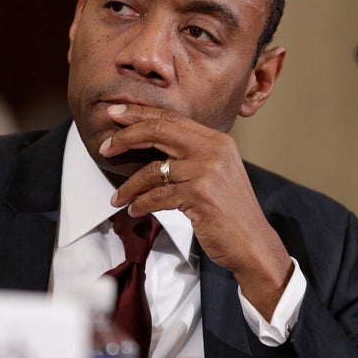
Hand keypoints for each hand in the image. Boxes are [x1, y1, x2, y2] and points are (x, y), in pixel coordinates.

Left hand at [100, 103, 292, 319]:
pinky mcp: (199, 195)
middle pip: (158, 131)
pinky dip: (141, 204)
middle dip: (126, 137)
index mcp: (216, 139)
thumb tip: (149, 142)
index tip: (114, 113)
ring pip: (153, 170)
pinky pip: (157, 196)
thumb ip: (190, 154)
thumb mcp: (215, 172)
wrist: (253, 243)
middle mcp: (213, 149)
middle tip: (105, 147)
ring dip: (129, 186)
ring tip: (118, 198)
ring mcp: (206, 171)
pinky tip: (134, 210)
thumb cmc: (229, 210)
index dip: (139, 113)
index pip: (171, 118)